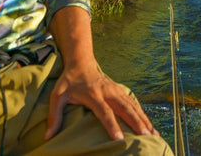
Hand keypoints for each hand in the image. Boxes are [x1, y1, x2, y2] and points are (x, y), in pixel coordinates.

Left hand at [44, 62, 159, 140]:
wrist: (81, 62)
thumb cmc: (69, 81)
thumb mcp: (57, 96)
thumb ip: (54, 115)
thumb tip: (48, 136)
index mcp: (93, 94)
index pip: (104, 112)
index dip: (111, 125)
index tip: (118, 139)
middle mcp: (108, 92)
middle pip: (125, 108)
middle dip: (136, 122)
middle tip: (145, 136)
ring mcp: (116, 90)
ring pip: (133, 106)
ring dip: (143, 119)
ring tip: (152, 134)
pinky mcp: (120, 91)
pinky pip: (133, 104)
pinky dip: (143, 114)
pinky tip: (150, 125)